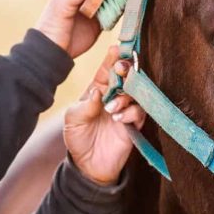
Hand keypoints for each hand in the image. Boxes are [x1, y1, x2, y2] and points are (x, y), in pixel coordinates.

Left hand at [64, 45, 146, 184]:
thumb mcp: (73, 119)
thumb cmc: (78, 138)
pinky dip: (131, 112)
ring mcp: (126, 108)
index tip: (116, 48)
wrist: (88, 165)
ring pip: (135, 92)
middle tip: (121, 70)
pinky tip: (118, 119)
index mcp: (98, 89)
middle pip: (126, 76)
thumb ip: (85, 105)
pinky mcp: (135, 124)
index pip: (107, 69)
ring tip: (111, 108)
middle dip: (126, 70)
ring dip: (125, 96)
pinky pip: (140, 111)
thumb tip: (98, 91)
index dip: (113, 58)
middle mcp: (114, 95)